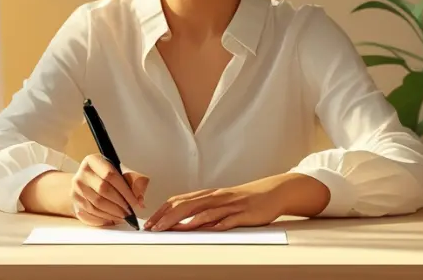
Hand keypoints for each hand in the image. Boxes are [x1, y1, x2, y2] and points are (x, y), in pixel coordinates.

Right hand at [69, 153, 148, 226]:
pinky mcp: (74, 201)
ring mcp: (76, 188)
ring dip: (112, 213)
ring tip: (123, 217)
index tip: (135, 202)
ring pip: (96, 205)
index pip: (110, 175)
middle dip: (119, 204)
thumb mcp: (121, 172)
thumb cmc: (106, 176)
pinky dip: (103, 219)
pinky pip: (90, 214)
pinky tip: (113, 219)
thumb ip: (134, 182)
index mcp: (93, 160)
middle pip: (103, 191)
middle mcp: (82, 173)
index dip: (125, 191)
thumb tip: (140, 201)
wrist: (86, 181)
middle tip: (130, 212)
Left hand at [143, 173, 328, 231]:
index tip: (150, 222)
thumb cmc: (245, 200)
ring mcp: (229, 204)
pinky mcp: (242, 213)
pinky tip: (201, 229)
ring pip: (202, 211)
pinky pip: (224, 219)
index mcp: (208, 194)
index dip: (162, 211)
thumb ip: (204, 212)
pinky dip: (211, 223)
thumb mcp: (222, 204)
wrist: (273, 192)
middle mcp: (215, 197)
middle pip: (186, 205)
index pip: (179, 200)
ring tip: (169, 229)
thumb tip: (183, 224)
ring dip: (183, 221)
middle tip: (153, 228)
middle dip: (167, 217)